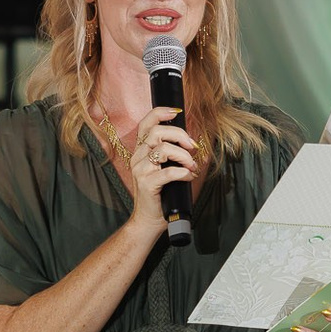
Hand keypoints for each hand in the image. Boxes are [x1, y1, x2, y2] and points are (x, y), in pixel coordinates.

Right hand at [124, 106, 196, 233]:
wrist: (148, 220)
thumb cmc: (160, 193)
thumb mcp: (163, 168)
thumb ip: (171, 153)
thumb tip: (191, 141)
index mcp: (141, 151)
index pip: (146, 123)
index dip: (160, 113)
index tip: (177, 112)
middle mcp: (138, 157)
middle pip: (157, 132)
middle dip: (179, 135)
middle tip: (192, 147)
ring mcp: (140, 170)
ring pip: (163, 149)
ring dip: (184, 156)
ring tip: (192, 166)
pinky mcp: (147, 184)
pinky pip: (169, 172)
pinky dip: (184, 172)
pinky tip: (189, 177)